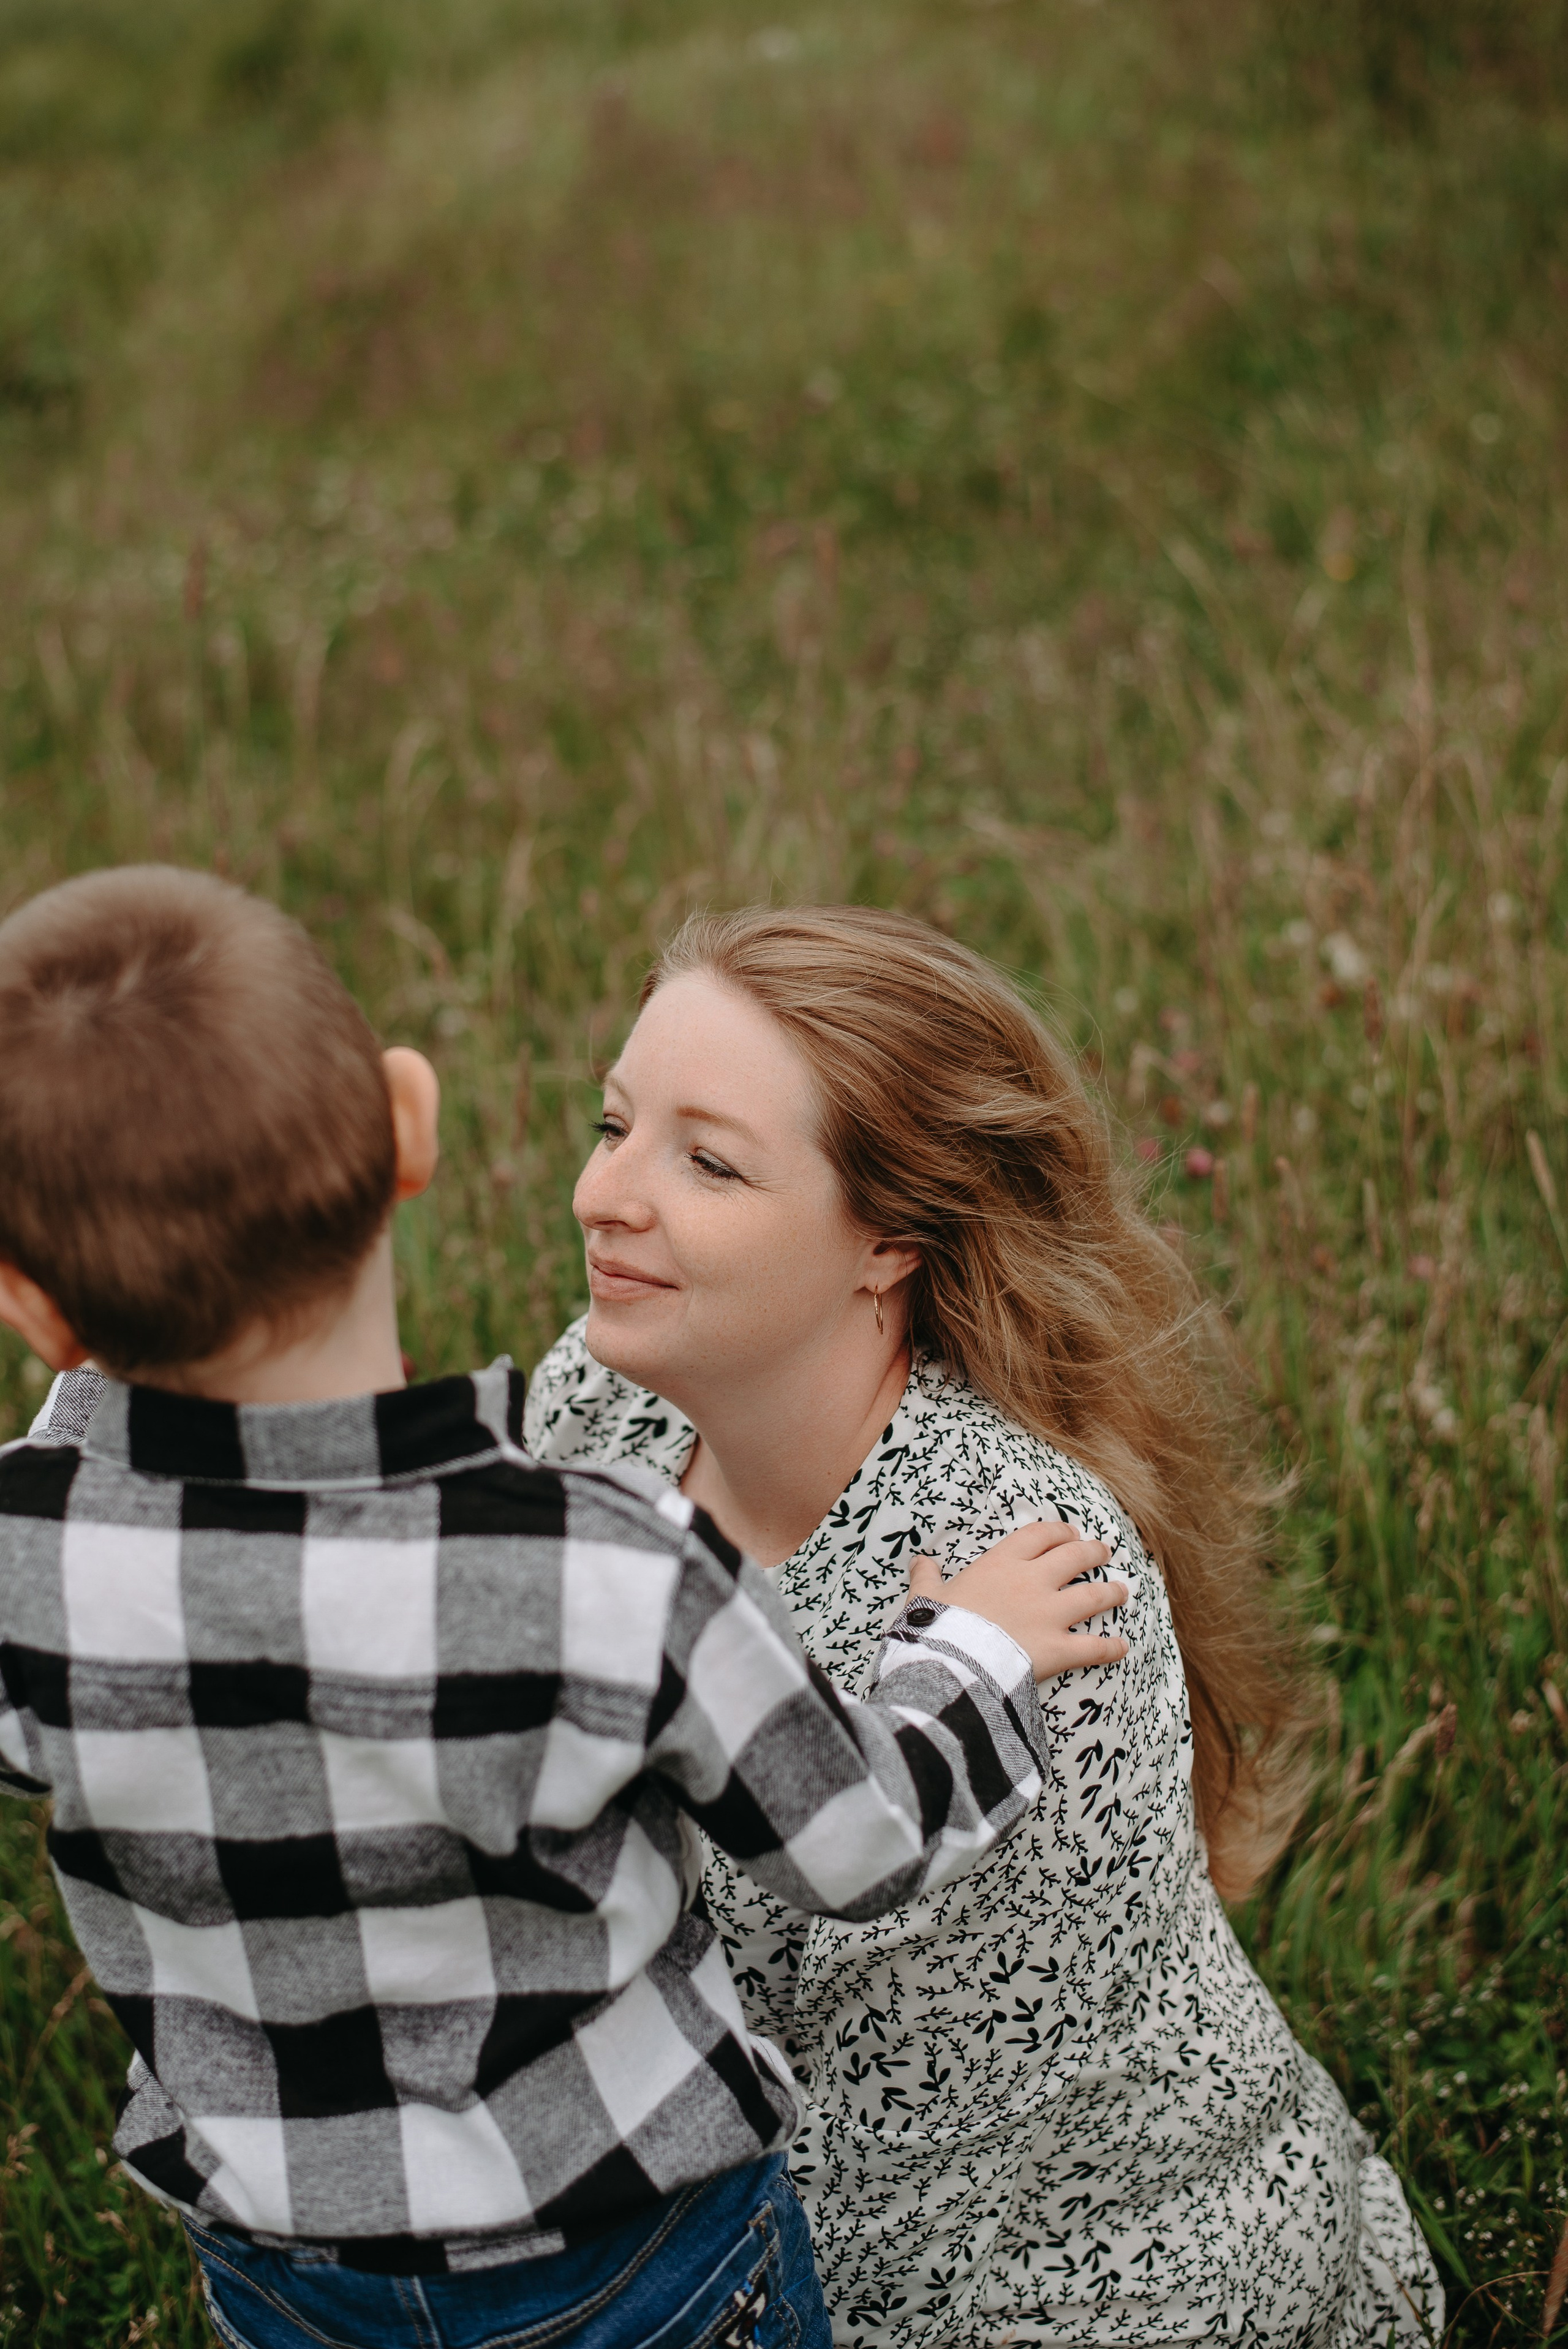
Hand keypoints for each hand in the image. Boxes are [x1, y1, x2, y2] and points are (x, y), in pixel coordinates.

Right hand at [905, 1519, 1129, 1681]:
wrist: (952, 1665)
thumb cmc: (937, 1629)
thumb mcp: (925, 1598)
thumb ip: (926, 1579)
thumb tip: (919, 1563)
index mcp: (1001, 1564)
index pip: (1038, 1536)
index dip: (1058, 1531)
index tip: (1069, 1532)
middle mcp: (1032, 1582)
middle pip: (1073, 1557)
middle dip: (1092, 1552)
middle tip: (1103, 1551)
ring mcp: (1049, 1615)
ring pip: (1092, 1596)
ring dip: (1111, 1592)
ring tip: (1122, 1590)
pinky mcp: (1059, 1649)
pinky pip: (1094, 1647)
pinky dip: (1111, 1647)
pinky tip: (1122, 1646)